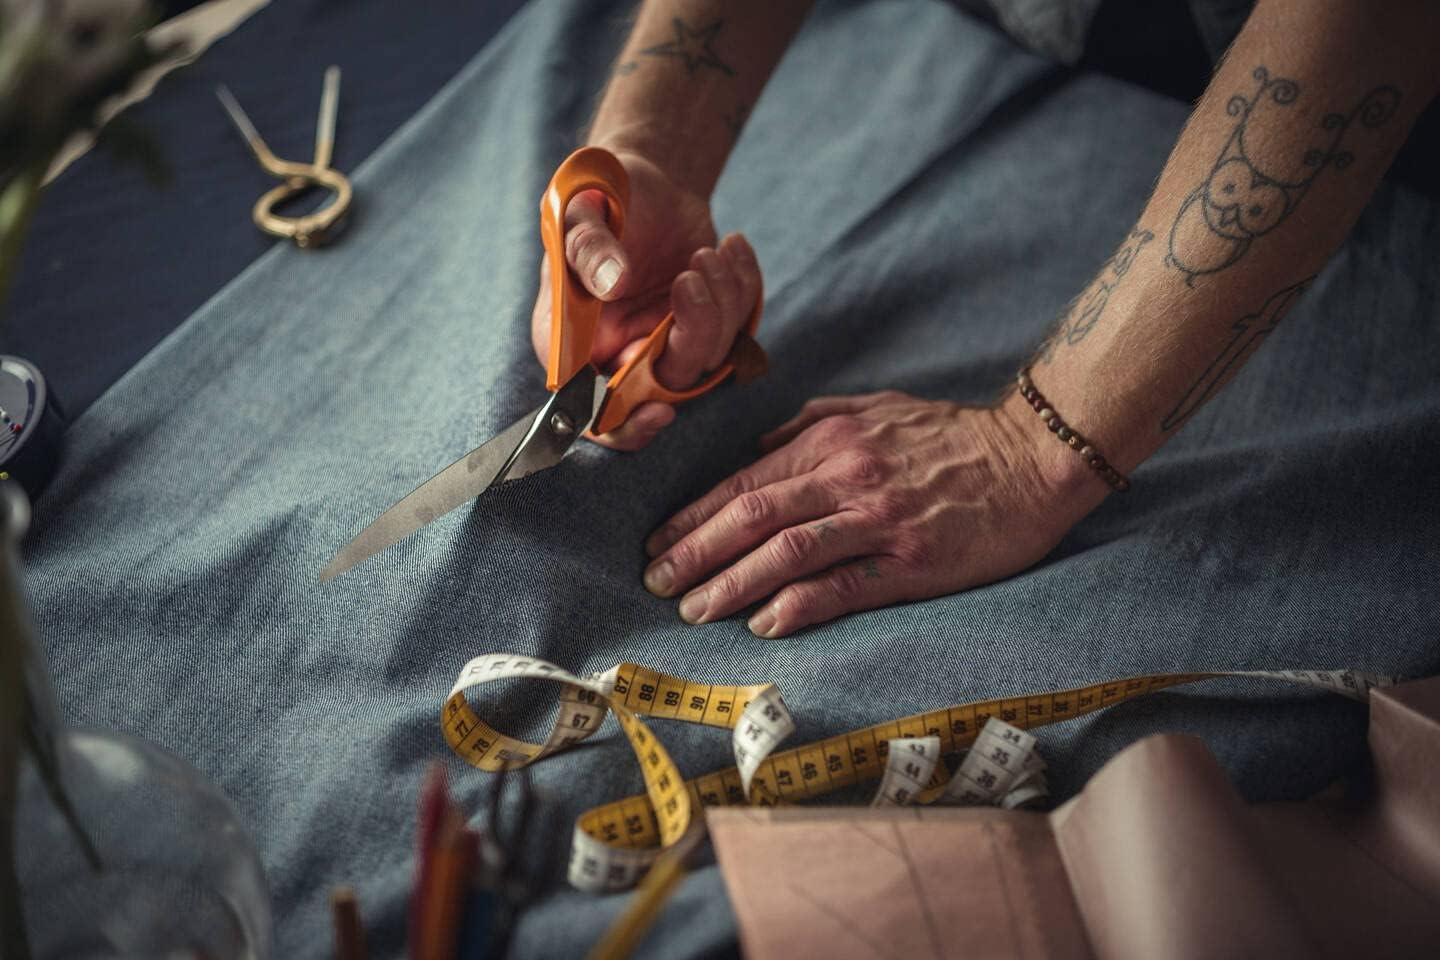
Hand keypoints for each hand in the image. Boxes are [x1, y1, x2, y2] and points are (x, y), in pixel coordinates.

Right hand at [529, 149, 761, 449]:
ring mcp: (665, 342)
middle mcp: (618, 352)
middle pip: (666, 382)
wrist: (647, 178)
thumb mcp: (580, 209)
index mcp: (572, 342)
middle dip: (694, 332)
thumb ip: (588, 246)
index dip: (629, 426)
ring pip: (711, 355)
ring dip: (722, 300)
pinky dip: (744, 287)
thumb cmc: (601, 194)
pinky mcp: (704, 325)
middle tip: (690, 275)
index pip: (595, 412)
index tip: (662, 408)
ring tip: (709, 251)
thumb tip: (610, 281)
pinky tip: (732, 247)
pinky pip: (739, 327)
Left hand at [640, 390, 1102, 636]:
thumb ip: (813, 423)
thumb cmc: (951, 435)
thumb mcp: (877, 407)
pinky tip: (764, 624)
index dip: (694, 517)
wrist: (1033, 456)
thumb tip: (760, 446)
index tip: (657, 544)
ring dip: (731, 583)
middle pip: (751, 516)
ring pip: (786, 552)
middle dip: (694, 553)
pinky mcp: (914, 559)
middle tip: (657, 583)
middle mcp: (847, 475)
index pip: (744, 482)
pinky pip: (844, 585)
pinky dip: (798, 605)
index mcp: (831, 440)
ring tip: (695, 610)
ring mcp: (880, 519)